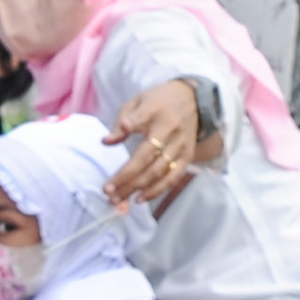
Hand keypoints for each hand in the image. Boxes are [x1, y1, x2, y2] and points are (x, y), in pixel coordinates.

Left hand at [105, 78, 206, 207]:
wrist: (192, 99)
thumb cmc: (158, 102)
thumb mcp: (138, 102)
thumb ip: (122, 122)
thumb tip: (106, 142)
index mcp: (156, 111)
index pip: (139, 122)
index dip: (125, 130)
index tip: (107, 141)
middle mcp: (171, 130)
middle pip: (147, 158)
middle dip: (125, 177)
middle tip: (107, 190)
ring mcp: (181, 145)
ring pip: (159, 172)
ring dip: (137, 188)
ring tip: (118, 199)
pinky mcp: (187, 156)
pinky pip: (172, 178)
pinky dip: (156, 191)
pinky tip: (140, 199)